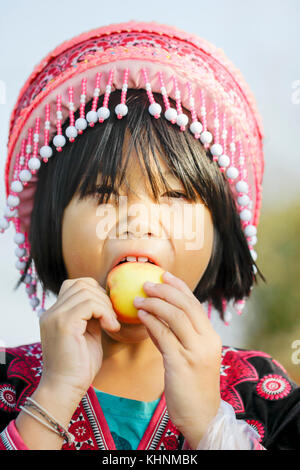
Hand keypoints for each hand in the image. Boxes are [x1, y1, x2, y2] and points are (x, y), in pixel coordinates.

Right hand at [38, 277, 120, 398]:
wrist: (64, 389)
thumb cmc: (78, 367)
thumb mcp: (88, 335)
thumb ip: (92, 317)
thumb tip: (105, 302)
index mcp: (55, 314)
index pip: (74, 285)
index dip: (95, 292)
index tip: (107, 311)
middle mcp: (51, 312)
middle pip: (80, 284)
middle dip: (102, 297)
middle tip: (111, 318)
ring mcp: (55, 316)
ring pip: (86, 291)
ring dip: (105, 305)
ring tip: (111, 324)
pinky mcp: (64, 324)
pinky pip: (89, 304)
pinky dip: (105, 312)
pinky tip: (111, 327)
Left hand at [133, 271, 221, 448]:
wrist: (201, 417)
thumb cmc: (193, 387)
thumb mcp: (190, 356)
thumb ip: (176, 336)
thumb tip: (156, 316)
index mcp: (212, 337)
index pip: (195, 304)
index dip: (179, 287)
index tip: (165, 275)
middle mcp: (207, 341)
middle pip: (186, 305)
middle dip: (165, 290)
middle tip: (147, 283)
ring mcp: (195, 352)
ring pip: (175, 317)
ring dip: (155, 304)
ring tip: (139, 298)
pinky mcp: (181, 363)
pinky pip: (164, 335)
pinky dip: (151, 322)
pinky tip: (140, 316)